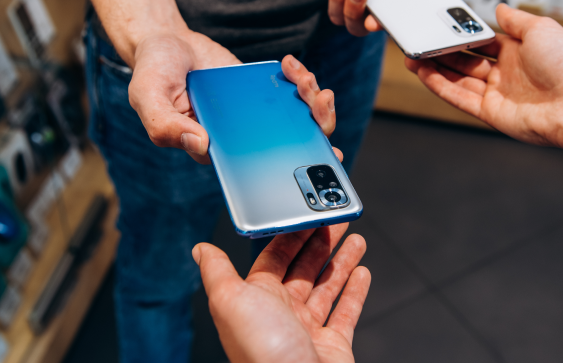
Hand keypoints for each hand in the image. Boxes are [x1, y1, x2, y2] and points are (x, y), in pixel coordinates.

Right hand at [128, 38, 339, 163]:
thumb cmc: (154, 75)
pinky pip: (291, 94)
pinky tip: (291, 65)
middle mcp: (240, 138)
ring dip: (312, 100)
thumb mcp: (147, 97)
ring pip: (297, 119)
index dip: (288, 171)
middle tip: (320, 103)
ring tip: (304, 79)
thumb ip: (166, 125)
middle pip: (289, 145)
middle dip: (316, 127)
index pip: (255, 170)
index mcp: (215, 150)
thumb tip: (200, 144)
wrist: (165, 43)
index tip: (316, 162)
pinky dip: (299, 80)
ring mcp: (255, 116)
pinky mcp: (262, 93)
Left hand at [193, 224, 369, 362]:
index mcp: (256, 299)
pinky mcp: (332, 344)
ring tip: (355, 239)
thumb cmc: (262, 351)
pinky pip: (346, 312)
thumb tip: (200, 250)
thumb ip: (217, 271)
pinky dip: (356, 291)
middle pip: (304, 268)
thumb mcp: (230, 300)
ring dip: (341, 261)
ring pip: (327, 286)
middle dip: (320, 242)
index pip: (275, 257)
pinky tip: (362, 273)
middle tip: (336, 221)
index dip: (292, 234)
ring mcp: (307, 329)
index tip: (307, 215)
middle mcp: (281, 313)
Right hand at [405, 5, 562, 150]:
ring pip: (458, 79)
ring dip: (435, 68)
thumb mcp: (541, 28)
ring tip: (414, 56)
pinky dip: (440, 86)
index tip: (441, 26)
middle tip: (421, 41)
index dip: (461, 34)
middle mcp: (506, 73)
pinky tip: (424, 73)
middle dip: (442, 52)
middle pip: (465, 61)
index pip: (481, 41)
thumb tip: (500, 8)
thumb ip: (515, 19)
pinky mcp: (491, 113)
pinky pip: (459, 97)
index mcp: (518, 52)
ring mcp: (498, 94)